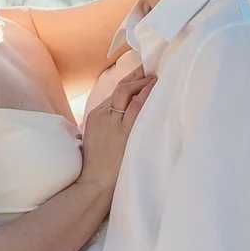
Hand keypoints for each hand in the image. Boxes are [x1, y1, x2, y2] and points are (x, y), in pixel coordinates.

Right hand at [76, 55, 152, 198]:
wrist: (94, 182)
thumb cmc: (97, 165)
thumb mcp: (96, 138)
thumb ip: (107, 125)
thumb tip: (124, 115)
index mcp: (95, 115)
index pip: (114, 93)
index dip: (129, 82)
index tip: (140, 74)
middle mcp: (102, 115)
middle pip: (120, 88)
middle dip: (136, 76)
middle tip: (149, 68)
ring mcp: (112, 123)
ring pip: (126, 93)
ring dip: (142, 82)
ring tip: (155, 77)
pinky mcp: (123, 132)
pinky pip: (135, 108)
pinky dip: (144, 95)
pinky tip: (153, 88)